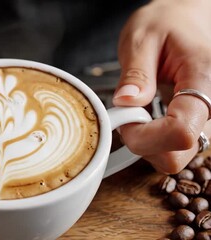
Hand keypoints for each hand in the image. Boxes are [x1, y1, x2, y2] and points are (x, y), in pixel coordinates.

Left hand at [113, 0, 210, 173]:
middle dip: (142, 142)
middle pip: (176, 155)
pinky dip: (151, 141)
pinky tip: (145, 117)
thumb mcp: (141, 38)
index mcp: (204, 79)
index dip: (144, 134)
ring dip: (145, 142)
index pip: (181, 132)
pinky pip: (171, 150)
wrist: (182, 21)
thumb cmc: (165, 24)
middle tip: (127, 114)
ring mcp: (205, 120)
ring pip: (173, 158)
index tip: (124, 116)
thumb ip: (135, 73)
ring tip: (137, 111)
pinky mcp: (194, 125)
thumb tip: (125, 102)